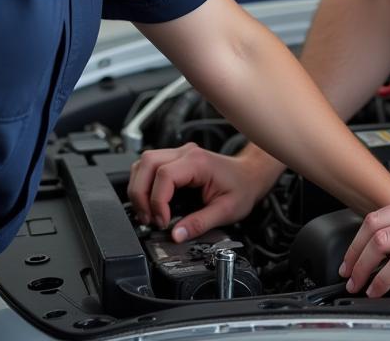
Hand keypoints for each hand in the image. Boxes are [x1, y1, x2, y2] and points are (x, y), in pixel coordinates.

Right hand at [128, 143, 271, 241]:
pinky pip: (150, 166)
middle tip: (148, 218)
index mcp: (198, 162)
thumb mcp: (226, 211)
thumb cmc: (241, 188)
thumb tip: (176, 235)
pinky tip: (150, 201)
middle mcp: (186, 153)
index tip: (163, 221)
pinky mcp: (176, 160)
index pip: (164, 175)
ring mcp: (179, 153)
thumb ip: (200, 224)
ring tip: (147, 212)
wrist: (250, 174)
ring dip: (139, 188)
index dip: (158, 201)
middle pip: (147, 164)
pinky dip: (143, 183)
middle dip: (141, 194)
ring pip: (144, 162)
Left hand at [339, 193, 389, 296]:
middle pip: (372, 227)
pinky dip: (383, 279)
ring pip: (381, 243)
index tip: (351, 256)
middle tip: (348, 273)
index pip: (377, 216)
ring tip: (359, 285)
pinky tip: (380, 290)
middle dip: (354, 253)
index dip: (358, 238)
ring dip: (364, 267)